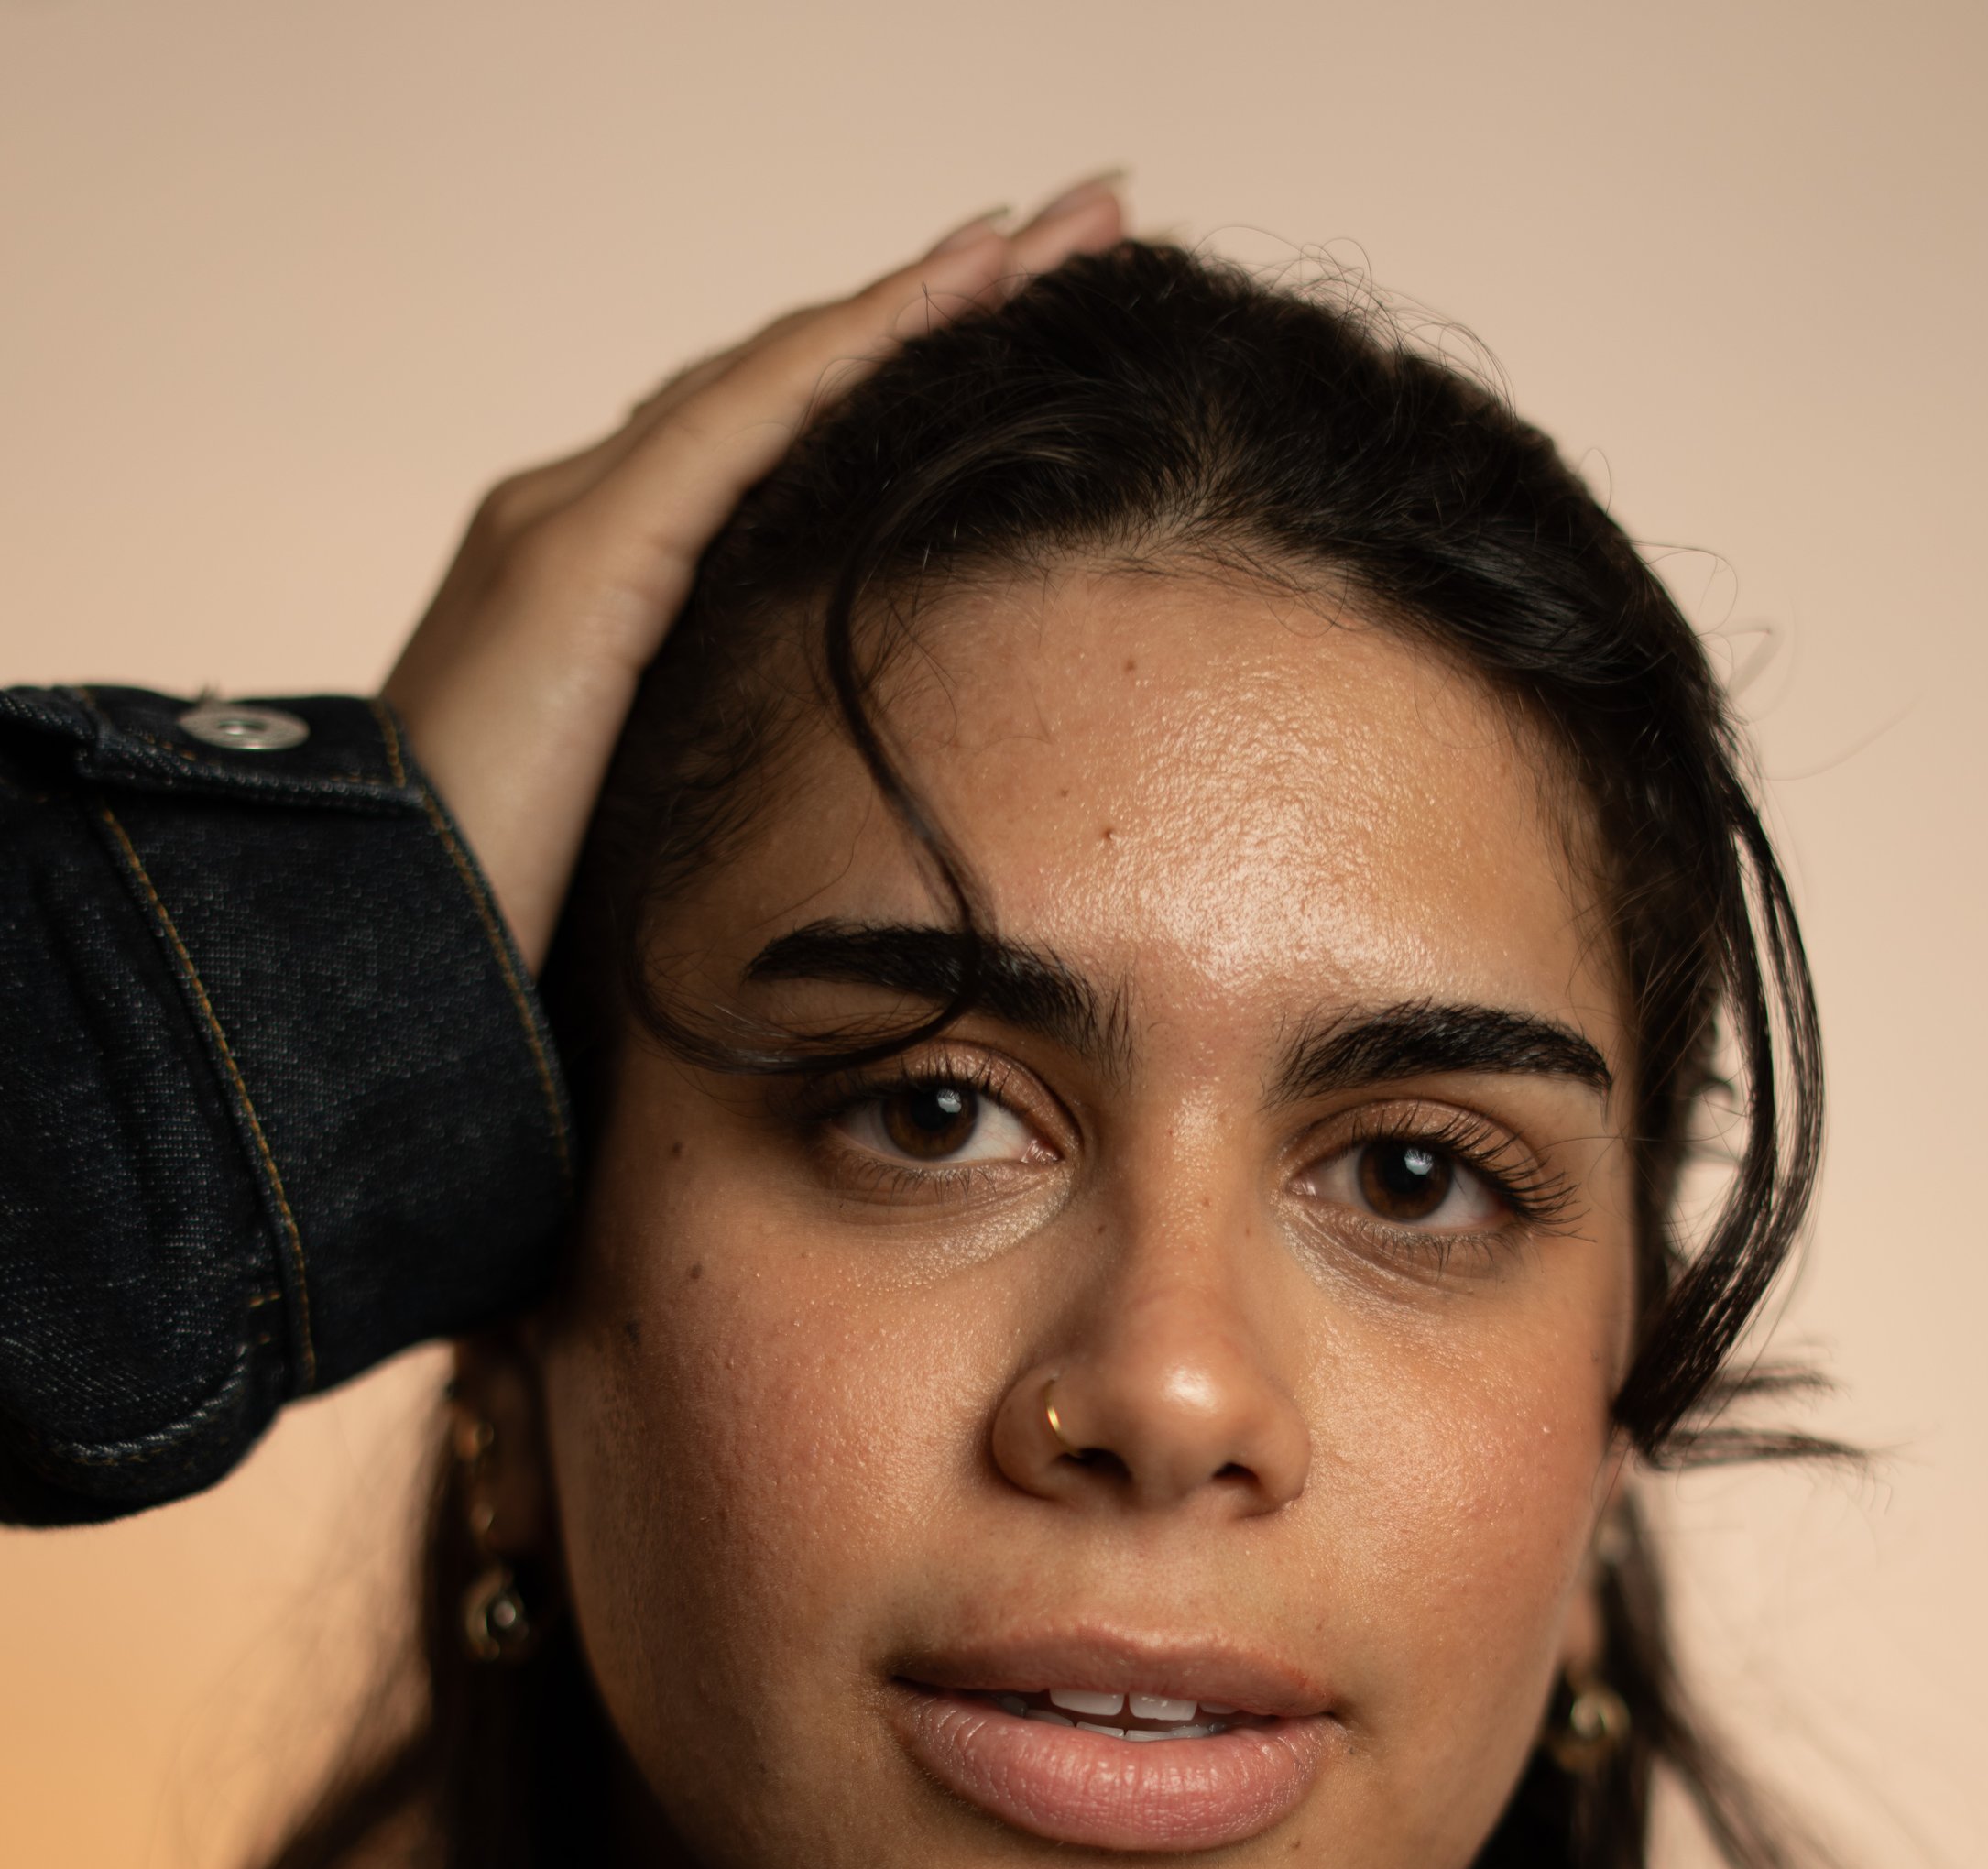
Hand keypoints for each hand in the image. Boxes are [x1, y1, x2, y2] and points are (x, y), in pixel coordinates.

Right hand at [385, 177, 1126, 969]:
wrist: (366, 965)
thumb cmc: (506, 935)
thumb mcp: (655, 834)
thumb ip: (722, 778)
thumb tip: (840, 828)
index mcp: (593, 587)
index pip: (758, 450)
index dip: (876, 387)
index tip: (1016, 334)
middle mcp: (571, 518)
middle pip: (775, 384)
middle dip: (918, 312)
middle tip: (1071, 236)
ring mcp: (566, 524)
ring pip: (772, 374)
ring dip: (915, 297)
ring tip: (1049, 235)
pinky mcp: (579, 561)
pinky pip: (745, 418)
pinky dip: (855, 345)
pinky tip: (960, 288)